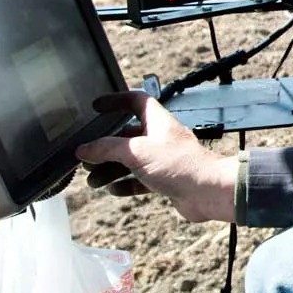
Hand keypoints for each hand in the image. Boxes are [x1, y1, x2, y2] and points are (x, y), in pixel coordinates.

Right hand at [73, 91, 237, 221]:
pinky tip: (112, 190)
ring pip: (131, 161)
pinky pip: (140, 179)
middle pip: (127, 136)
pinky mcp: (166, 179)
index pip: (135, 101)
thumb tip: (83, 149)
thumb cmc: (180, 164)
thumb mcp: (136, 151)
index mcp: (157, 121)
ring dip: (111, 169)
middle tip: (85, 158)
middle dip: (105, 148)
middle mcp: (160, 137)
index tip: (96, 106)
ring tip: (92, 181)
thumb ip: (107, 149)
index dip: (115, 100)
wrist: (208, 192)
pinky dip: (125, 183)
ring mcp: (163, 159)